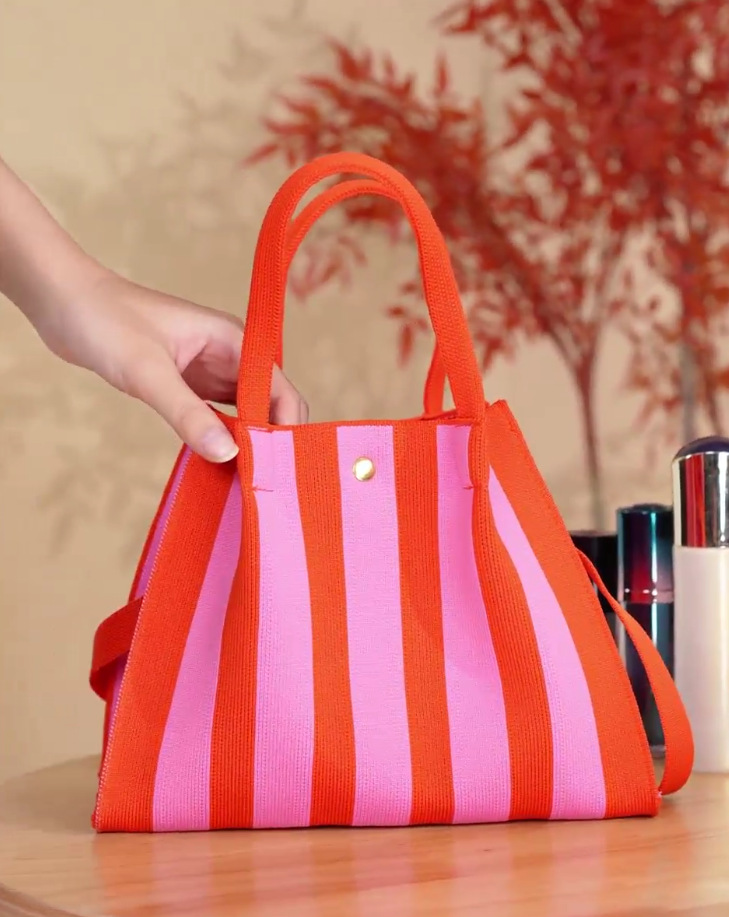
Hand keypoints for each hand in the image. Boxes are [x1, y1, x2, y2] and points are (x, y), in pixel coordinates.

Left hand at [33, 269, 307, 462]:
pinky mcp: (190, 385)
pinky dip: (223, 439)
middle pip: (270, 405)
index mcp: (234, 342)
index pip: (280, 391)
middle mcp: (231, 356)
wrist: (63, 301)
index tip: (275, 468)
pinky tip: (218, 464)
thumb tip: (228, 454)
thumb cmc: (105, 322)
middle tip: (262, 484)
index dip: (284, 429)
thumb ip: (187, 413)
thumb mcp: (147, 371)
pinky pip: (219, 417)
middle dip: (270, 441)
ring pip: (247, 413)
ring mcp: (211, 371)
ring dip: (248, 443)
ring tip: (246, 481)